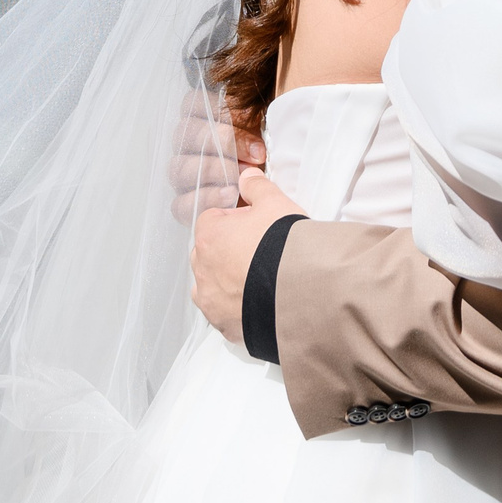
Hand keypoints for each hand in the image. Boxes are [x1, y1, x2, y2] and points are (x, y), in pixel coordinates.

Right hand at [166, 90, 264, 222]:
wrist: (269, 190)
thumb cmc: (264, 151)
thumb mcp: (263, 127)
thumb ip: (253, 116)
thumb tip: (250, 116)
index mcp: (201, 118)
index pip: (192, 103)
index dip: (218, 108)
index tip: (251, 116)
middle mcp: (185, 145)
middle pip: (188, 135)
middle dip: (224, 143)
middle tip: (254, 154)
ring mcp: (182, 175)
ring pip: (181, 168)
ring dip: (215, 171)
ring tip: (242, 177)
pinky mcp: (184, 203)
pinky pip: (181, 203)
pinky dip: (206, 199)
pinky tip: (229, 196)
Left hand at [190, 168, 306, 343]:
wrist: (299, 293)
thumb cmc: (283, 245)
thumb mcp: (275, 204)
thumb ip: (257, 187)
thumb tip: (247, 176)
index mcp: (209, 236)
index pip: (212, 220)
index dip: (235, 220)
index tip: (256, 226)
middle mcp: (202, 269)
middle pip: (209, 253)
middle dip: (228, 250)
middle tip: (260, 251)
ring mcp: (211, 301)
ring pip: (211, 286)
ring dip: (227, 281)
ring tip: (258, 280)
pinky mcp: (224, 326)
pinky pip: (224, 314)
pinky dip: (236, 309)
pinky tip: (259, 303)